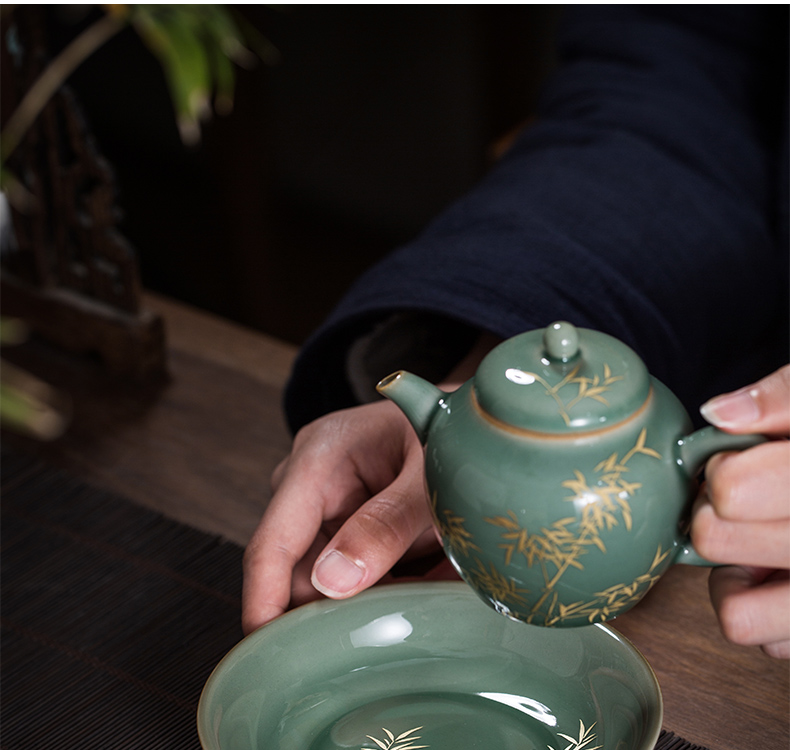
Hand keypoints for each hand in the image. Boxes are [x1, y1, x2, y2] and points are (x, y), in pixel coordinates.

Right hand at [241, 398, 439, 633]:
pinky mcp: (350, 534)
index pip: (273, 542)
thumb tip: (333, 582)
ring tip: (421, 591)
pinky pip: (355, 583)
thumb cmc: (446, 432)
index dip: (263, 601)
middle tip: (386, 633)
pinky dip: (384, 594)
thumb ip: (389, 522)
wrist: (465, 426)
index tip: (266, 653)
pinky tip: (420, 584)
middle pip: (300, 574)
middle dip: (334, 612)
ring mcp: (328, 512)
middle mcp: (311, 488)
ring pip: (330, 586)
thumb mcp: (428, 473)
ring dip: (369, 604)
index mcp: (319, 458)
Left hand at [692, 365, 789, 657]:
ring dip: (731, 574)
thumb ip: (781, 400)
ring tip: (755, 543)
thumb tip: (722, 414)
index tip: (734, 460)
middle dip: (715, 514)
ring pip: (736, 614)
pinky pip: (760, 637)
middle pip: (715, 540)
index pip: (733, 489)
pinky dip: (758, 607)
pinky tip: (777, 574)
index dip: (721, 470)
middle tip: (740, 500)